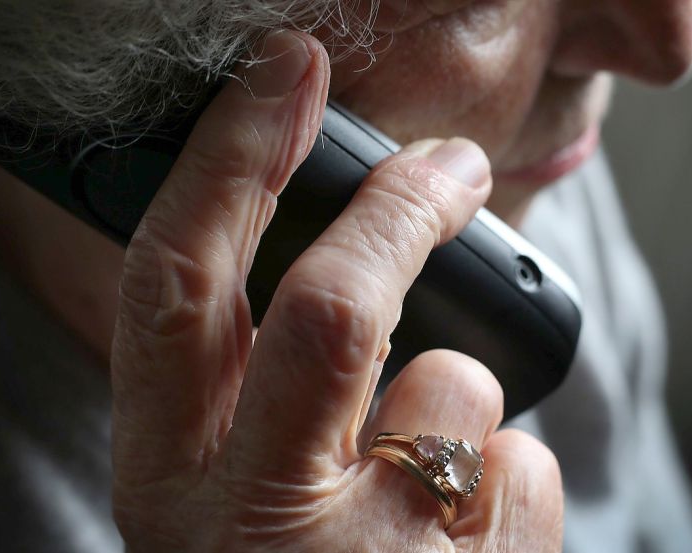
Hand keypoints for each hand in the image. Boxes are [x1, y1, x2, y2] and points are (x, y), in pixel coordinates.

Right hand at [110, 30, 562, 551]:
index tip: (283, 73)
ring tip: (423, 482)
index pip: (177, 285)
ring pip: (456, 386)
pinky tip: (464, 540)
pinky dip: (510, 477)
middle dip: (396, 209)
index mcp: (167, 480)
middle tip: (451, 166)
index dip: (229, 160)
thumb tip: (345, 264)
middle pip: (327, 308)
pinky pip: (524, 464)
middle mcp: (245, 529)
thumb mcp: (223, 490)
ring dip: (457, 401)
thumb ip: (250, 388)